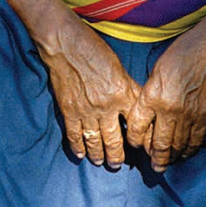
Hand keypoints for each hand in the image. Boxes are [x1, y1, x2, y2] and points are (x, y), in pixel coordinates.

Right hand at [39, 15, 140, 168]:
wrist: (64, 42)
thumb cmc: (93, 48)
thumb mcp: (118, 66)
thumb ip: (128, 87)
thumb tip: (138, 105)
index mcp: (122, 92)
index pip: (137, 125)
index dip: (140, 140)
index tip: (141, 148)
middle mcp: (106, 106)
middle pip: (115, 141)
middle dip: (117, 156)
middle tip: (118, 164)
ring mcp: (86, 111)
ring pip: (95, 143)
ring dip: (99, 156)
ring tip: (101, 162)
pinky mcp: (69, 111)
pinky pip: (75, 137)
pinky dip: (78, 148)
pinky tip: (81, 154)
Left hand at [126, 26, 205, 171]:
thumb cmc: (180, 54)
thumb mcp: (155, 71)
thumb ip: (149, 95)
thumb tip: (145, 114)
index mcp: (153, 96)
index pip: (137, 128)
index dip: (133, 139)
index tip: (134, 142)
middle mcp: (169, 110)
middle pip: (158, 144)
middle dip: (154, 158)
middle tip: (153, 166)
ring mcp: (188, 116)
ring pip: (176, 147)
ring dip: (170, 158)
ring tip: (165, 164)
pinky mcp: (204, 118)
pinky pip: (194, 142)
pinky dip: (188, 151)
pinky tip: (184, 153)